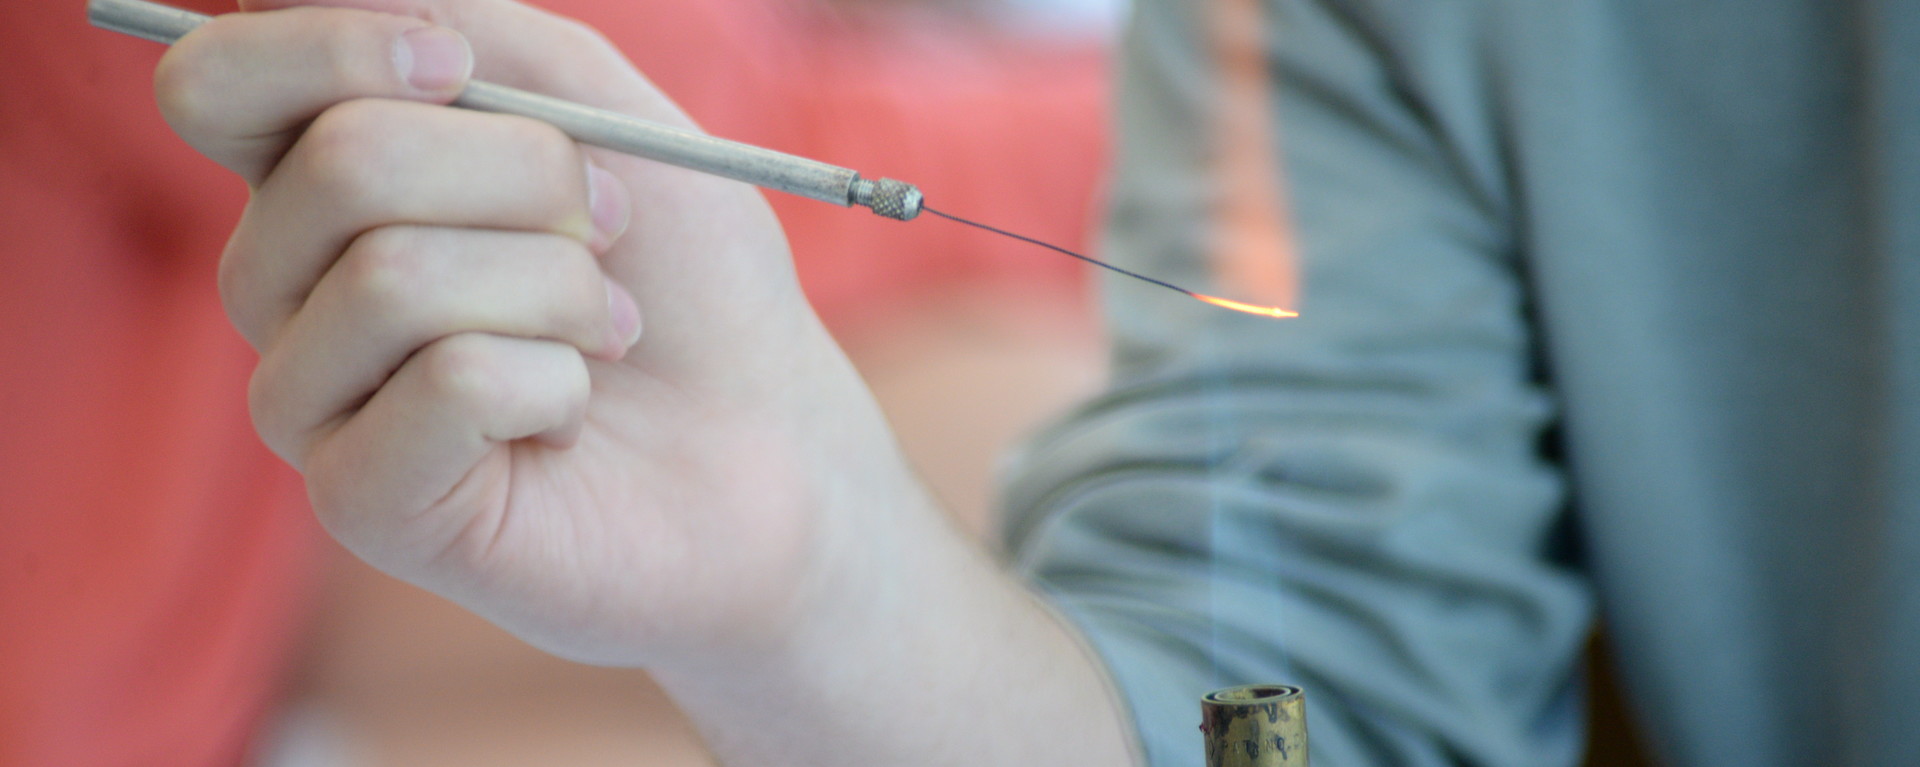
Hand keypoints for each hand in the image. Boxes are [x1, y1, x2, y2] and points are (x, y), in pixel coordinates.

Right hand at [156, 0, 920, 665]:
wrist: (772, 441)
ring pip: (395, 277)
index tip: (460, 63)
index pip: (214, 84)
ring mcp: (311, 401)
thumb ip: (465, 25)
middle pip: (342, 162)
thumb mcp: (596, 106)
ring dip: (560, 288)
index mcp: (316, 178)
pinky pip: (449, 384)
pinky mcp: (365, 500)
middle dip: (529, 173)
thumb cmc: (683, 273)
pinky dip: (555, 383)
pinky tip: (570, 419)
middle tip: (609, 228)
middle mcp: (284, 286)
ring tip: (608, 334)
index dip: (329, 46)